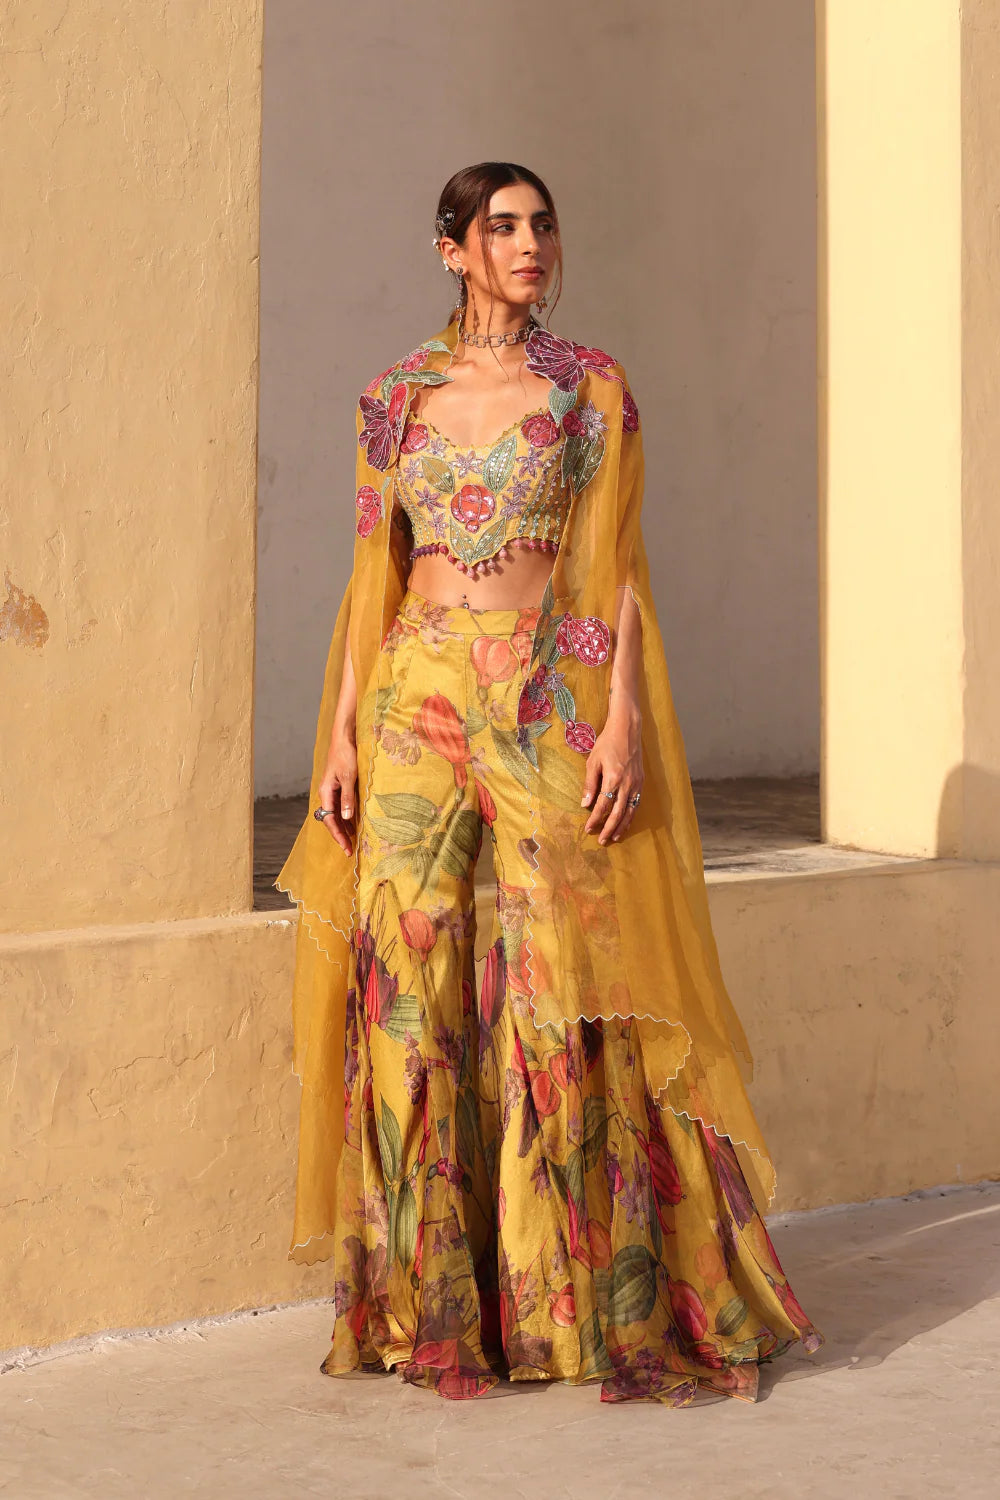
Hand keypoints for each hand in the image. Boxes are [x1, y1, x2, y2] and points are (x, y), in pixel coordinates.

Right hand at [318, 730, 357, 855]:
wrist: (345, 737)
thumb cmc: (346, 754)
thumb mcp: (349, 777)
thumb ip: (347, 797)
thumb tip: (347, 818)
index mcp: (325, 792)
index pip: (330, 820)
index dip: (338, 836)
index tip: (346, 848)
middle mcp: (327, 794)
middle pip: (332, 820)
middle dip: (340, 836)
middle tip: (350, 851)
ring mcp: (333, 791)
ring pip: (337, 815)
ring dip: (344, 828)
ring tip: (353, 842)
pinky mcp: (340, 787)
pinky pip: (342, 807)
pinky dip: (348, 817)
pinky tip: (355, 825)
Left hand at [581, 704, 642, 844]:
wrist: (627, 730)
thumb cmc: (607, 743)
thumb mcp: (593, 761)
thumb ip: (589, 784)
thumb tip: (584, 804)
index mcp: (613, 779)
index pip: (602, 805)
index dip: (595, 819)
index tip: (588, 829)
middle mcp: (627, 784)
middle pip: (618, 813)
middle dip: (609, 828)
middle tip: (601, 840)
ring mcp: (636, 784)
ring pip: (630, 811)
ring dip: (622, 826)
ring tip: (614, 837)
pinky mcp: (641, 782)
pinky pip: (636, 803)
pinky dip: (631, 815)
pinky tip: (626, 822)